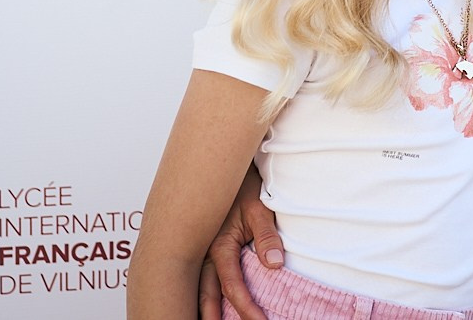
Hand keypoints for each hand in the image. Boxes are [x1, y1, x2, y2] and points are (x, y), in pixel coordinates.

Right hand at [201, 167, 283, 319]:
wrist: (225, 166)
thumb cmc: (243, 185)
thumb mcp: (260, 208)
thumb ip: (266, 237)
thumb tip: (274, 266)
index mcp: (220, 246)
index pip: (232, 286)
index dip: (246, 307)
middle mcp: (205, 252)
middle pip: (206, 295)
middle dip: (214, 317)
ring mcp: (201, 251)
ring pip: (198, 288)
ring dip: (204, 309)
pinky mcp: (203, 248)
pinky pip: (200, 277)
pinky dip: (202, 294)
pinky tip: (205, 305)